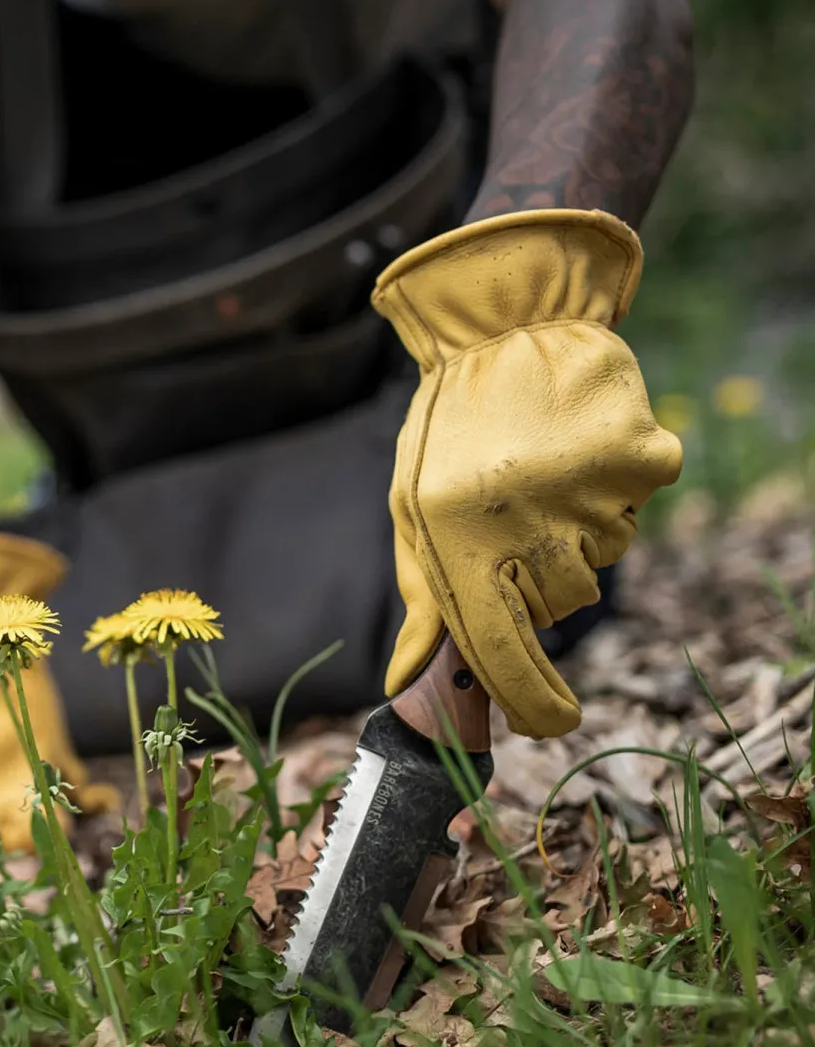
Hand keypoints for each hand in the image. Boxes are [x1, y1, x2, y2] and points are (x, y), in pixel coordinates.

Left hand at [372, 209, 681, 738]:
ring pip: (601, 562)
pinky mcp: (639, 461)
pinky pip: (635, 509)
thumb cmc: (448, 430)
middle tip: (516, 515)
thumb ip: (422, 597)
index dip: (531, 699)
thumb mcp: (412, 509)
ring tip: (543, 475)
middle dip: (539, 578)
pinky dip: (612, 491)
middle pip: (559, 607)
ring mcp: (589, 494)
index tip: (553, 721)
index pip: (502, 653)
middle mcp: (527, 527)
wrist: (505, 325)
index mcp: (459, 543)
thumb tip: (407, 678)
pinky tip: (576, 452)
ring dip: (576, 534)